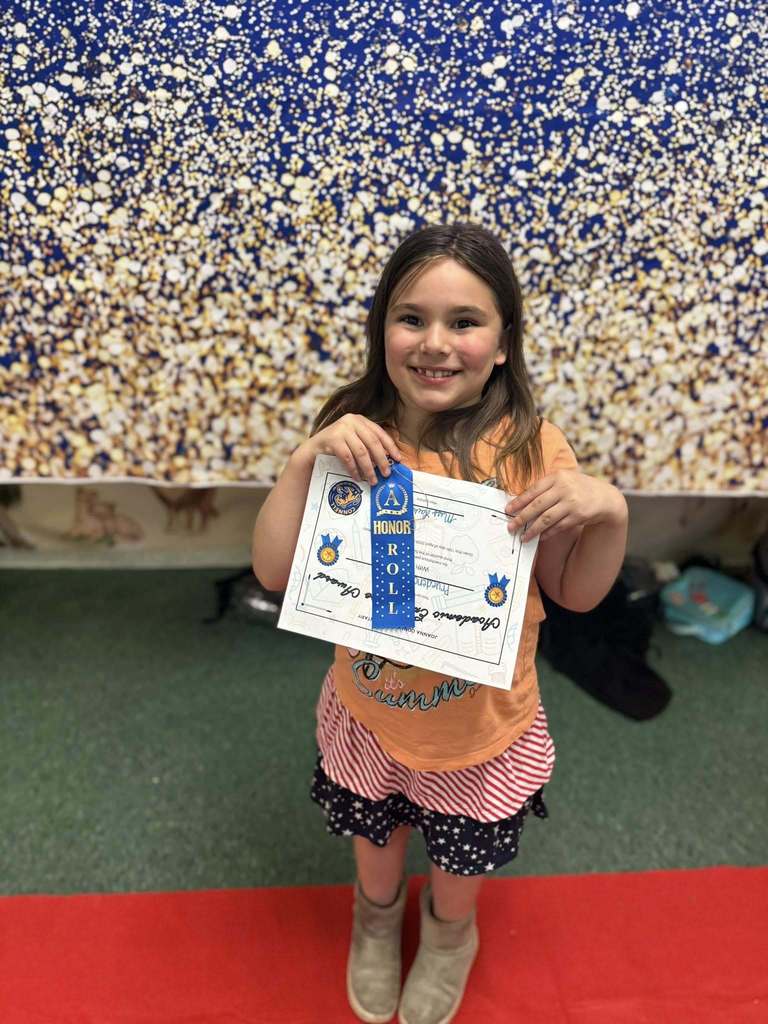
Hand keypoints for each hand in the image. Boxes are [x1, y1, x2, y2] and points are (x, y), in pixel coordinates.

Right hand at [294, 414, 401, 485]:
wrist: (312, 451)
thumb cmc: (337, 449)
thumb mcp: (354, 442)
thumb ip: (368, 446)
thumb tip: (389, 461)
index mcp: (360, 420)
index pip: (380, 433)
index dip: (391, 447)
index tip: (398, 460)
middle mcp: (351, 420)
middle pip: (373, 443)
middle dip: (382, 460)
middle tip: (386, 474)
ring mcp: (341, 428)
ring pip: (361, 452)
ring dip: (368, 468)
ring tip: (372, 480)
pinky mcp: (331, 439)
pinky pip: (348, 457)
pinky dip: (354, 469)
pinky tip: (357, 477)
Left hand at [505, 470, 626, 542]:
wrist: (605, 498)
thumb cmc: (579, 488)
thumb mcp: (564, 481)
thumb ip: (546, 488)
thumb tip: (521, 503)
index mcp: (557, 476)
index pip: (533, 490)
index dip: (519, 501)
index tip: (508, 510)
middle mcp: (564, 488)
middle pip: (537, 505)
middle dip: (521, 517)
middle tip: (511, 526)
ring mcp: (572, 502)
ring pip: (546, 518)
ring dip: (533, 530)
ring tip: (523, 537)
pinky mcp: (578, 516)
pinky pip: (558, 526)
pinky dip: (547, 533)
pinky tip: (540, 537)